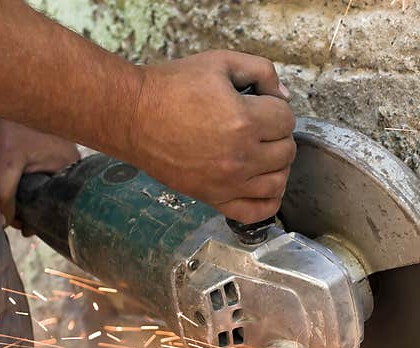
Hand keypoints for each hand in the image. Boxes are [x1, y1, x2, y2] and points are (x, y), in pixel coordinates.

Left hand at [0, 117, 80, 229]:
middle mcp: (71, 164)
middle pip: (52, 197)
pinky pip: (42, 175)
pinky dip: (28, 183)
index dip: (40, 219)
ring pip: (45, 187)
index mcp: (72, 168)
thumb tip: (1, 224)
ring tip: (10, 207)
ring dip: (28, 197)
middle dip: (33, 210)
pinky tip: (13, 190)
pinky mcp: (49, 150)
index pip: (59, 205)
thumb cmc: (11, 123)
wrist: (4, 91)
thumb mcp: (5, 163)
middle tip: (12, 219)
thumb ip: (4, 195)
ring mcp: (61, 156)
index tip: (22, 227)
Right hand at [128, 50, 295, 223]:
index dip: (276, 107)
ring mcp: (227, 182)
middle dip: (277, 134)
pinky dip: (268, 201)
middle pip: (286, 151)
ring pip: (278, 182)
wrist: (133, 116)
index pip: (286, 119)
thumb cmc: (172, 87)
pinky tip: (261, 183)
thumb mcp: (220, 62)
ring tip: (261, 153)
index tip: (260, 104)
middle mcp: (239, 156)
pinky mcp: (213, 198)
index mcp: (243, 120)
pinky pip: (256, 212)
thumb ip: (261, 70)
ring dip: (277, 166)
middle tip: (259, 126)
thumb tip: (284, 96)